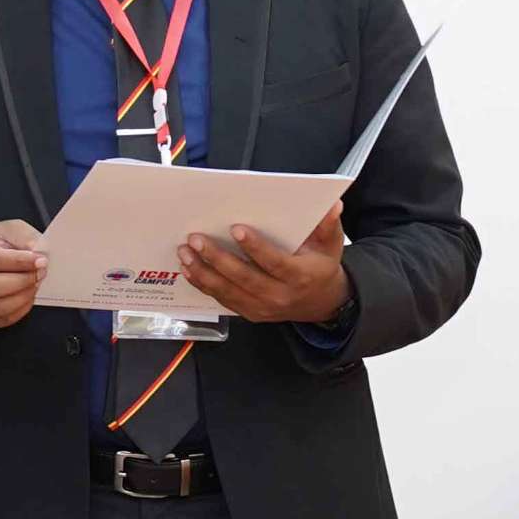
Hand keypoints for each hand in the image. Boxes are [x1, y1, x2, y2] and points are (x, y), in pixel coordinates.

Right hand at [0, 219, 47, 330]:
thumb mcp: (5, 230)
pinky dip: (17, 312)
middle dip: (21, 282)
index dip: (18, 262)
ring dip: (21, 298)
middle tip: (40, 274)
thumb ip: (23, 237)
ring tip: (34, 286)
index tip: (40, 261)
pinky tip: (26, 298)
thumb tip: (39, 253)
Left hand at [180, 204, 351, 324]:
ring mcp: (262, 308)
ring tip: (185, 252)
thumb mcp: (331, 245)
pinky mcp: (250, 313)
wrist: (321, 304)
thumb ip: (329, 225)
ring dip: (204, 272)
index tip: (236, 229)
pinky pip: (223, 300)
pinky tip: (189, 269)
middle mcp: (280, 296)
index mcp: (300, 276)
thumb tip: (332, 205)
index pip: (274, 263)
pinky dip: (204, 285)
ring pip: (228, 291)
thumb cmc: (321, 267)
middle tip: (196, 239)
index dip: (255, 248)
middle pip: (244, 278)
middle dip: (217, 258)